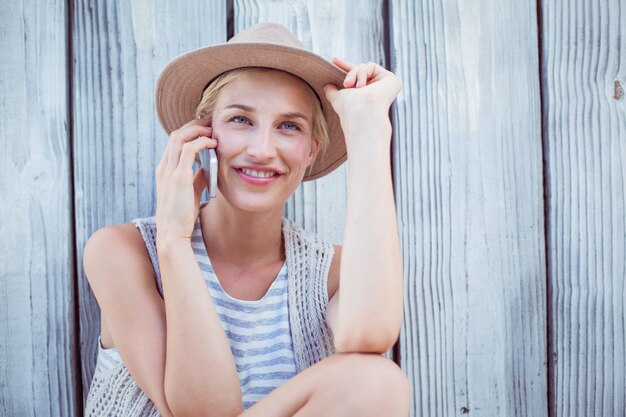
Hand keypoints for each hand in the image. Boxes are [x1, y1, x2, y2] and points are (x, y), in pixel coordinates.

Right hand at [155, 116, 216, 243]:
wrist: (172, 233)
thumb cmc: (181, 216)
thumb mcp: (190, 193)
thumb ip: (197, 179)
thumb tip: (207, 169)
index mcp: (164, 170)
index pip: (174, 142)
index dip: (189, 131)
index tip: (205, 129)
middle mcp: (164, 168)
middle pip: (176, 134)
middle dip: (194, 125)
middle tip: (210, 123)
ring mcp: (169, 172)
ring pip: (179, 137)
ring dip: (197, 130)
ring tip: (212, 131)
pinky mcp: (178, 178)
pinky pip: (188, 150)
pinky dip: (201, 142)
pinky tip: (213, 144)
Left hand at [323, 57, 400, 132]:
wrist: (360, 113)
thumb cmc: (348, 108)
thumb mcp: (337, 98)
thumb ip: (332, 91)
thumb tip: (327, 85)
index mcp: (365, 97)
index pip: (356, 78)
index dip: (345, 67)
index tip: (333, 60)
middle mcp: (377, 92)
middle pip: (362, 70)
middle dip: (349, 72)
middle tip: (345, 84)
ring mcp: (385, 86)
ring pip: (364, 67)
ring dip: (354, 74)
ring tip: (350, 85)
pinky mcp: (391, 80)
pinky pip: (371, 66)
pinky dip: (362, 73)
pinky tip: (361, 85)